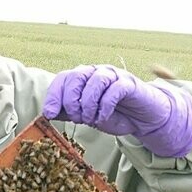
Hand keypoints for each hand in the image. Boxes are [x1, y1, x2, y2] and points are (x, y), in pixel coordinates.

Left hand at [43, 65, 191, 157]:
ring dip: (88, 103)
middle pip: (77, 76)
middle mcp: (97, 72)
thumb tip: (47, 113)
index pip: (63, 78)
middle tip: (76, 117)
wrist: (143, 118)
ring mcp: (114, 75)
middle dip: (71, 100)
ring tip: (90, 119)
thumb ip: (69, 112)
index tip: (50, 114)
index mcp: (84, 77)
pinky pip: (115, 89)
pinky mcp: (129, 83)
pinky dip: (105, 105)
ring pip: (95, 80)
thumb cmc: (114, 114)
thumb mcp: (87, 116)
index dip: (54, 95)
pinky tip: (103, 117)